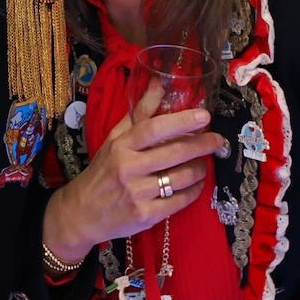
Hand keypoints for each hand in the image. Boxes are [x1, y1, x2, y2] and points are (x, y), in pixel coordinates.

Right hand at [42, 79, 219, 259]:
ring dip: (200, 169)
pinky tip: (195, 184)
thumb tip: (159, 83)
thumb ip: (139, 113)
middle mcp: (128, 168)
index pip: (154, 129)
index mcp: (121, 146)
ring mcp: (137, 193)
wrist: (82, 212)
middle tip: (218, 140)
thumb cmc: (102, 171)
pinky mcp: (146, 215)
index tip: (204, 116)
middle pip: (175, 152)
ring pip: (182, 177)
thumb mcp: (114, 140)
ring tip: (203, 163)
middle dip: (203, 144)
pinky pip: (181, 201)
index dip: (181, 121)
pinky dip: (195, 191)